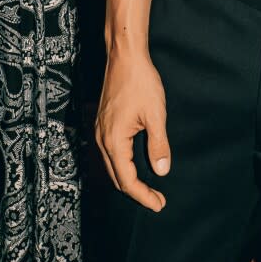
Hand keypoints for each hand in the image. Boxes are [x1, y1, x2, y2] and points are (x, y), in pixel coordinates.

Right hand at [95, 49, 170, 212]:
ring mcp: (99, 132)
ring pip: (111, 167)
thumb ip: (158, 145)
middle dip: (136, 192)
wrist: (124, 57)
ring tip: (147, 188)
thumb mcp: (155, 114)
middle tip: (157, 200)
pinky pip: (109, 154)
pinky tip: (133, 165)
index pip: (127, 180)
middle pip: (116, 178)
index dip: (143, 196)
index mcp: (114, 141)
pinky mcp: (102, 124)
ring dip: (128, 180)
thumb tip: (161, 171)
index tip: (159, 204)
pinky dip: (121, 166)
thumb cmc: (140, 82)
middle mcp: (101, 140)